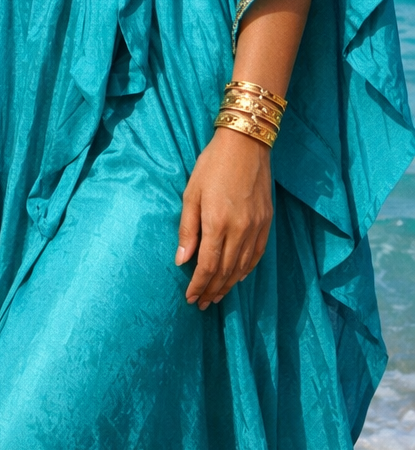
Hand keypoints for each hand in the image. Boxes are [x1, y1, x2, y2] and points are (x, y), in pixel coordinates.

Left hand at [176, 127, 272, 307]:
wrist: (246, 145)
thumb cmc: (212, 166)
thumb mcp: (191, 194)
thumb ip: (188, 229)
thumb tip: (182, 260)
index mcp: (217, 223)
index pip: (208, 266)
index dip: (199, 285)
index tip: (190, 298)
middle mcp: (240, 230)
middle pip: (226, 271)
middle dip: (212, 290)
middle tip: (202, 304)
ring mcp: (256, 227)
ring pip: (242, 267)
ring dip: (229, 284)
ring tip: (217, 296)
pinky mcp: (267, 222)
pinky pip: (257, 255)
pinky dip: (247, 270)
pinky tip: (239, 277)